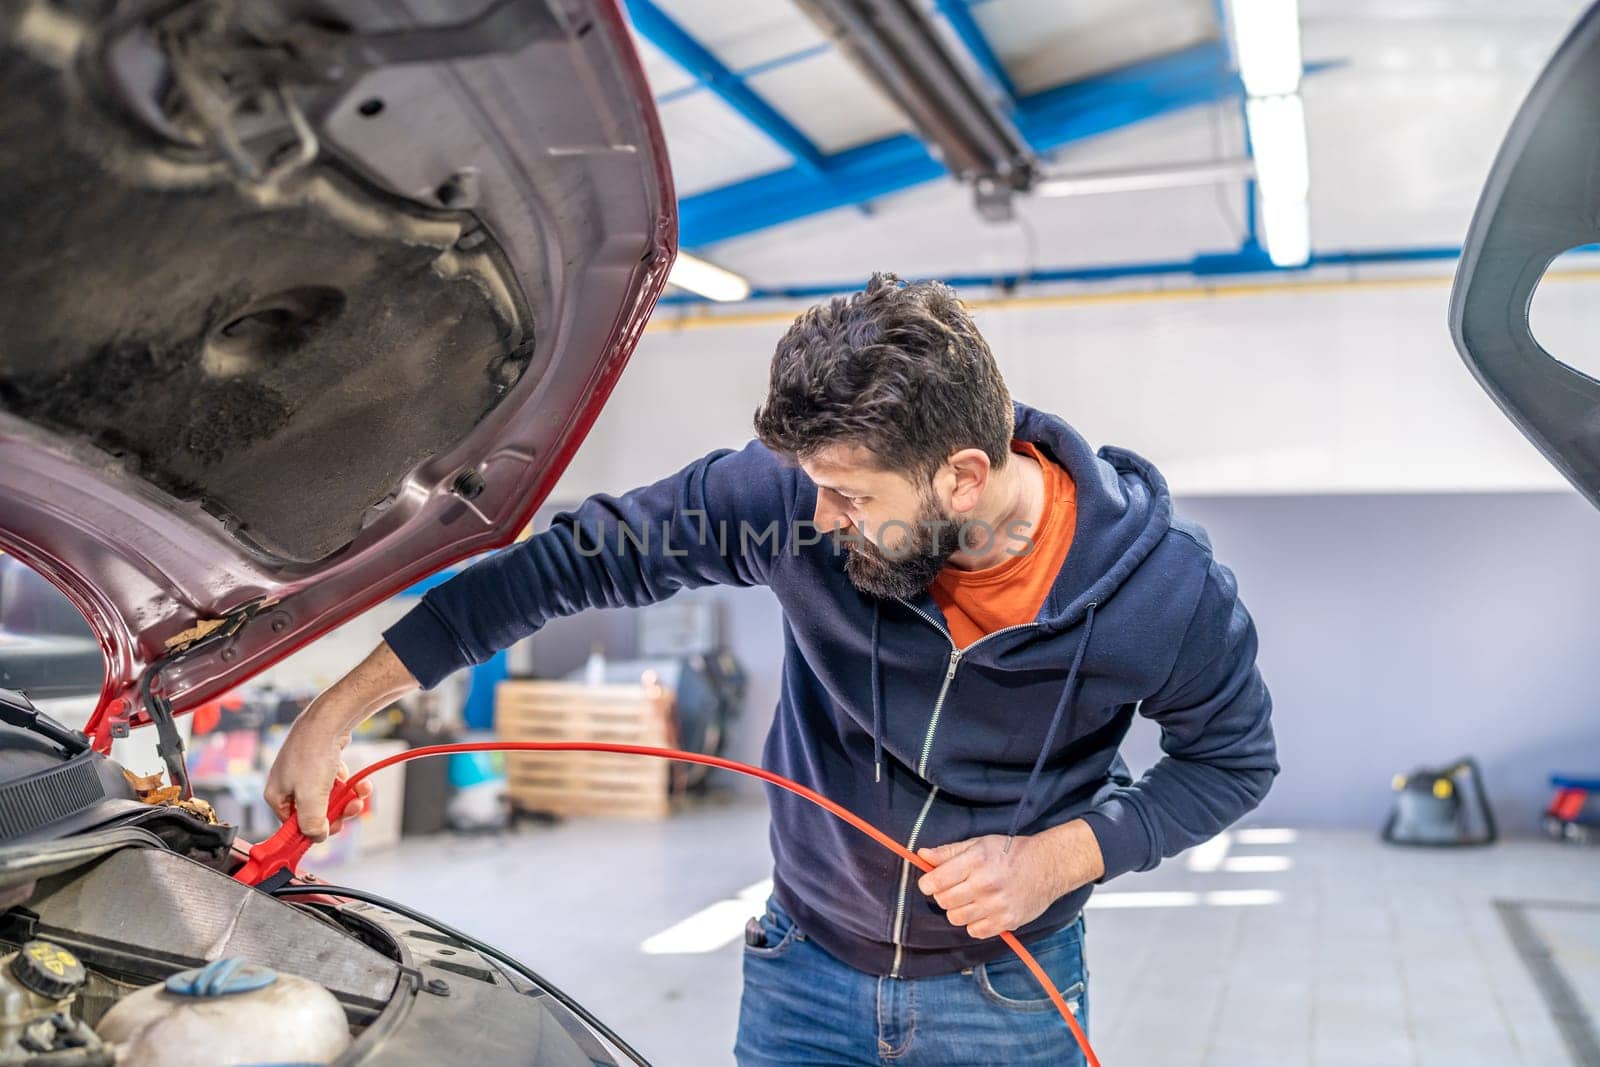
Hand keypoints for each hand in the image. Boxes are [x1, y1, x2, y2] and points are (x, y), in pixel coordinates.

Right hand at [264, 709, 371, 842]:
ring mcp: (304, 774)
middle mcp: (288, 785)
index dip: (314, 830)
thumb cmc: (312, 754)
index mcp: (277, 796)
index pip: (293, 826)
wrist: (328, 720)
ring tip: (359, 792)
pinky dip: (347, 783)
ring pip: (329, 798)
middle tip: (351, 808)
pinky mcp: (320, 764)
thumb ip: (312, 824)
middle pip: (314, 812)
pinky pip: (335, 783)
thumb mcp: (310, 798)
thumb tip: (317, 837)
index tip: (332, 830)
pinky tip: (356, 780)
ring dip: (347, 798)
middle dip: (336, 812)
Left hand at [916, 820, 1104, 939]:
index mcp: (976, 860)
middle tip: (954, 888)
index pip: (936, 881)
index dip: (928, 883)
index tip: (930, 883)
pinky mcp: (1007, 922)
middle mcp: (985, 884)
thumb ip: (949, 852)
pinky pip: (974, 931)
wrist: (1047, 867)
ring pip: (956, 918)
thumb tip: (922, 855)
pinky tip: (982, 910)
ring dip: (957, 910)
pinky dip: (974, 923)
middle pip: (943, 901)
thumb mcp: (979, 844)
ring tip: (969, 899)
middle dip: (943, 895)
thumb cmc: (1011, 853)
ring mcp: (997, 905)